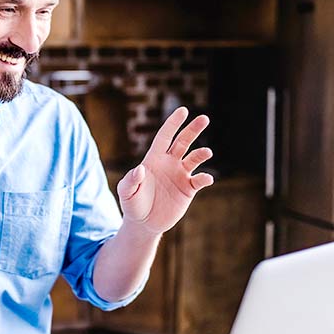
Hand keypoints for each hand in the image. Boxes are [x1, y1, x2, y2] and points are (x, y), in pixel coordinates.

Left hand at [117, 107, 213, 235]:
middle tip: (204, 118)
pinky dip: (204, 178)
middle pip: (183, 141)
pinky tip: (206, 178)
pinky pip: (199, 180)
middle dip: (193, 129)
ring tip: (206, 152)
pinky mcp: (188, 189)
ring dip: (201, 154)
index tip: (183, 110)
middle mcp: (169, 163)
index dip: (173, 123)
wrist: (144, 223)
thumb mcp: (126, 193)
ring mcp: (180, 175)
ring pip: (194, 158)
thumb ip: (131, 180)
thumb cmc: (132, 204)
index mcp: (154, 159)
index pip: (165, 137)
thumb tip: (140, 169)